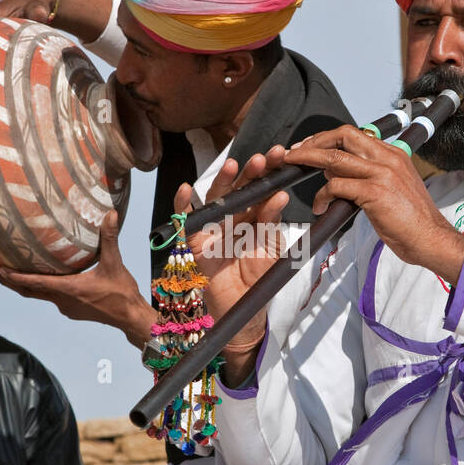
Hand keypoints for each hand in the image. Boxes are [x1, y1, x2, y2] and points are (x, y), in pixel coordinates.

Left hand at [0, 211, 156, 346]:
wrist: (129, 317)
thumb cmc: (121, 292)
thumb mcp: (114, 263)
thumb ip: (109, 238)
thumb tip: (110, 214)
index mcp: (68, 288)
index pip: (35, 282)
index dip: (15, 276)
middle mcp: (62, 300)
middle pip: (29, 291)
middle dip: (11, 281)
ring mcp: (66, 307)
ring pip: (39, 295)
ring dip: (25, 285)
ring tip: (13, 273)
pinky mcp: (72, 310)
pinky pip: (51, 298)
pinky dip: (41, 289)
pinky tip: (45, 280)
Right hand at [172, 149, 289, 379]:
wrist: (246, 309)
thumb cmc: (259, 278)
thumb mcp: (271, 248)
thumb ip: (272, 222)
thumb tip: (280, 195)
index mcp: (253, 217)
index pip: (260, 189)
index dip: (269, 172)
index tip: (281, 155)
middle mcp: (232, 218)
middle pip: (239, 189)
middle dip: (250, 173)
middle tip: (263, 158)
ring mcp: (213, 228)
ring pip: (215, 200)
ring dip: (222, 182)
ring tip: (233, 166)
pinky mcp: (195, 243)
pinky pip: (185, 222)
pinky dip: (182, 205)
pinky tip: (186, 189)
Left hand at [282, 126, 463, 282]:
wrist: (431, 238)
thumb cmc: (411, 221)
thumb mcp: (394, 188)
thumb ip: (370, 176)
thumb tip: (337, 173)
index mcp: (393, 154)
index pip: (355, 133)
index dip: (328, 137)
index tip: (309, 146)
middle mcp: (388, 158)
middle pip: (343, 135)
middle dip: (314, 142)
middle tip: (295, 154)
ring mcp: (382, 174)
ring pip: (335, 157)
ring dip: (309, 162)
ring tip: (294, 171)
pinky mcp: (375, 192)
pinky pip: (337, 186)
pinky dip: (322, 195)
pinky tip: (319, 206)